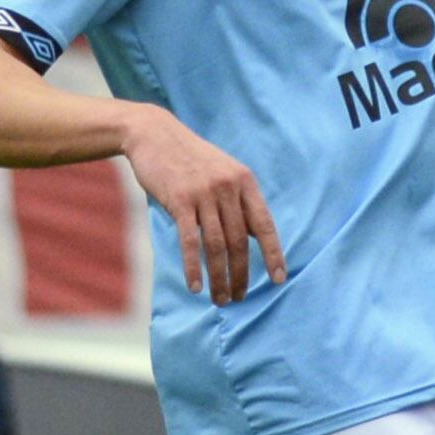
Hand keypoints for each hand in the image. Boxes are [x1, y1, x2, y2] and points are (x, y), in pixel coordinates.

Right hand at [121, 104, 284, 302]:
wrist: (155, 135)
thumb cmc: (191, 159)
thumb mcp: (224, 173)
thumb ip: (239, 201)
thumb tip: (255, 236)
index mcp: (246, 183)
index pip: (266, 225)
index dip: (274, 254)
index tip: (279, 279)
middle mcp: (229, 189)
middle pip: (241, 241)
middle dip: (243, 273)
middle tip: (240, 297)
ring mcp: (204, 194)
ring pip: (217, 245)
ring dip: (221, 277)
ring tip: (221, 299)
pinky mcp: (179, 201)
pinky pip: (190, 241)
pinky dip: (194, 267)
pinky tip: (196, 286)